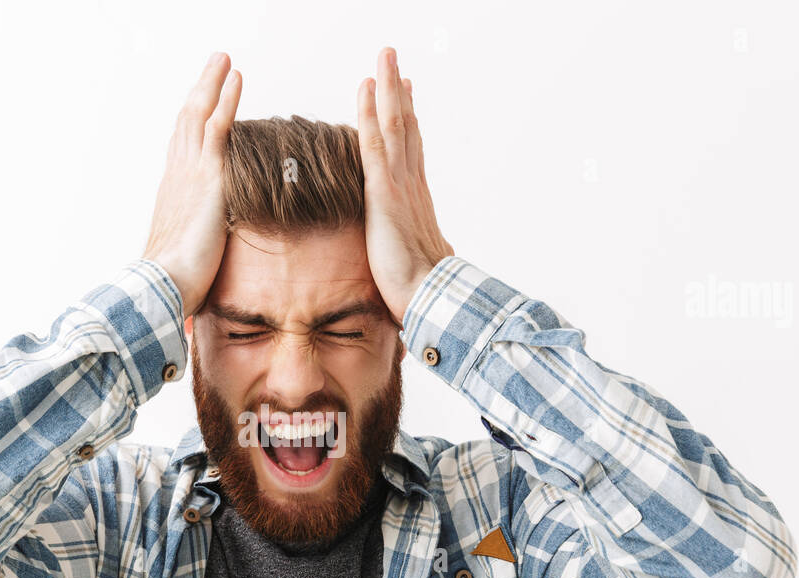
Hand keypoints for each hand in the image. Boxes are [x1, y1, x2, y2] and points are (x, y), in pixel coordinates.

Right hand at [142, 52, 242, 319]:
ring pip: (199, 115)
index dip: (191, 126)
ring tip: (224, 61)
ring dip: (212, 84)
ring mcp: (190, 173)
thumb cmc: (172, 286)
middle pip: (186, 122)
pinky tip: (236, 79)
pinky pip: (217, 125)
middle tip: (213, 68)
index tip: (199, 108)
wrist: (164, 286)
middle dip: (200, 93)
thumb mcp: (187, 263)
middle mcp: (176, 177)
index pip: (181, 151)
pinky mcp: (208, 176)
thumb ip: (199, 255)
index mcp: (172, 196)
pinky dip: (226, 99)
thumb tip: (204, 276)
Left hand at [356, 47, 454, 325]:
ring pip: (394, 124)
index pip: (411, 152)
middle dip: (399, 93)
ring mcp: (401, 185)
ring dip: (388, 88)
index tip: (406, 96)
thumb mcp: (419, 264)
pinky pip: (375, 143)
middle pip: (406, 128)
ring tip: (384, 56)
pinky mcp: (385, 192)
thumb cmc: (424, 292)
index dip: (409, 121)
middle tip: (394, 62)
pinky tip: (366, 88)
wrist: (429, 300)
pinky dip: (371, 112)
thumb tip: (432, 258)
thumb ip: (419, 252)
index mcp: (417, 201)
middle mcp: (412, 185)